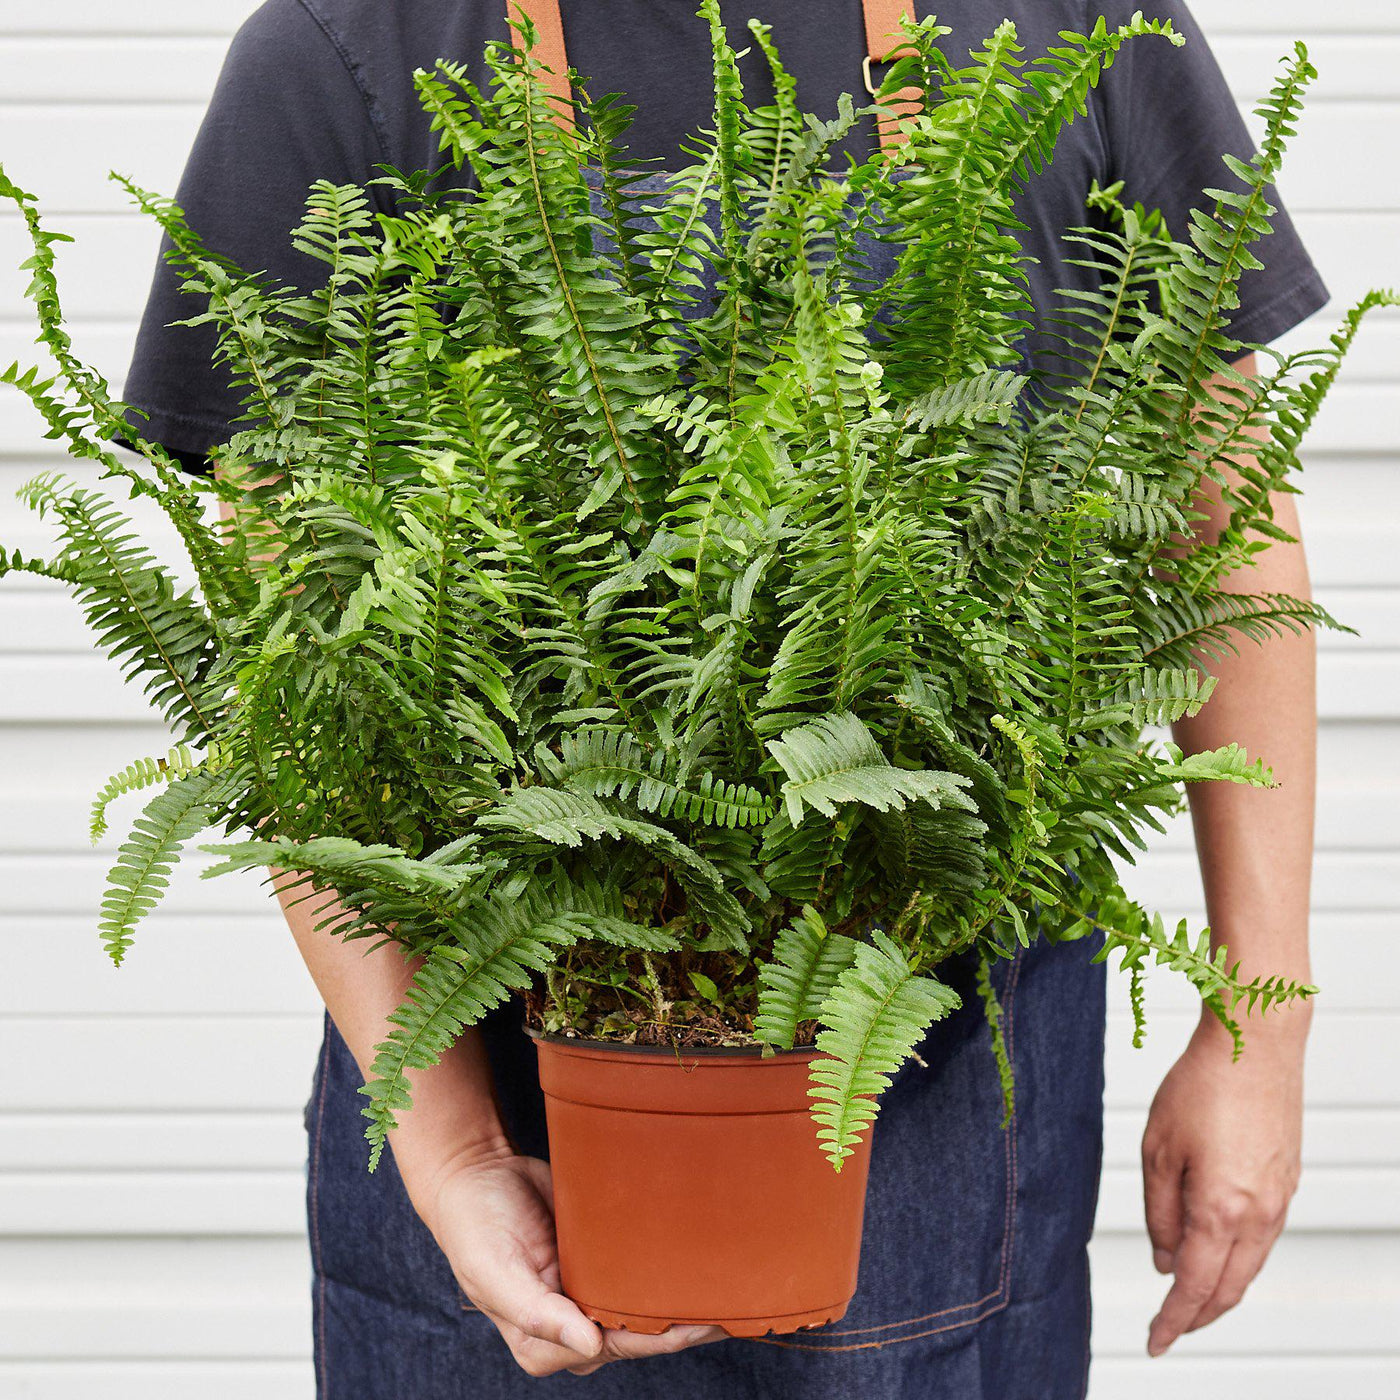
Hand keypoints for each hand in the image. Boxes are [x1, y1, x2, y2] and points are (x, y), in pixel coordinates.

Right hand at [419, 1147, 724, 1376]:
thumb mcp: (497, 1273)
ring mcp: (586, 1291)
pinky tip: (697, 1260)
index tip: (698, 1324)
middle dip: (681, 1323)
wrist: (477, 1171)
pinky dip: (664, 1267)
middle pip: (637, 1332)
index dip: (659, 1339)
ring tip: (728, 1288)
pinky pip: (636, 1268)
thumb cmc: (475, 1228)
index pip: (616, 1348)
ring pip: (642, 1304)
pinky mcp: (597, 1257)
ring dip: (679, 1298)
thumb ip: (538, 1314)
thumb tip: (589, 1345)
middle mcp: (570, 1325)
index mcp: (544, 1344)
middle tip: (732, 1306)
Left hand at [1141, 1006, 1309, 1356]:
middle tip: (1168, 1330)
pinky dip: (1237, 1259)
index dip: (1172, 1321)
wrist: (1256, 1044)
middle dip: (1198, 1317)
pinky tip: (1216, 1253)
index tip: (1154, 1342)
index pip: (1196, 1288)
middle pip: (1228, 1289)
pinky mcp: (1287, 1181)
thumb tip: (1167, 1260)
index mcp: (1221, 1209)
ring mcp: (1280, 1200)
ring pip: (1249, 1267)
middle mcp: (1259, 1214)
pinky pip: (1262, 1239)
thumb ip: (1161, 1212)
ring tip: (1188, 1299)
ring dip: (1219, 1290)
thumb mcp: (1158, 1148)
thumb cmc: (1202, 1085)